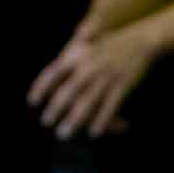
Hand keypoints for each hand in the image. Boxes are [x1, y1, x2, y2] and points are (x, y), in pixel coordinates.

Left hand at [29, 18, 155, 139]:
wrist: (141, 39)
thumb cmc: (110, 44)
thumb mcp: (86, 45)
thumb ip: (68, 60)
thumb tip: (50, 79)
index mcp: (76, 55)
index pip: (53, 73)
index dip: (41, 87)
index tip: (32, 101)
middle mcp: (88, 66)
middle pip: (68, 92)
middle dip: (55, 109)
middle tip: (46, 123)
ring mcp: (106, 76)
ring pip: (87, 102)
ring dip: (74, 120)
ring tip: (64, 133)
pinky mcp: (123, 84)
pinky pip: (109, 106)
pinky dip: (102, 120)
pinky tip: (94, 132)